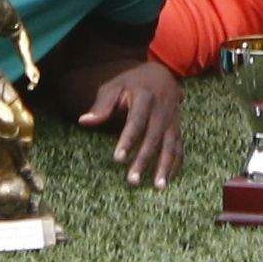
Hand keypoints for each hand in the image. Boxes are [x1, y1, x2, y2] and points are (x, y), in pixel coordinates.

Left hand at [81, 56, 181, 187]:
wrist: (161, 75)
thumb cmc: (131, 83)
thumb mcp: (114, 87)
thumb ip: (101, 105)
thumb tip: (83, 121)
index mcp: (145, 97)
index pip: (136, 121)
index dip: (128, 140)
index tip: (118, 159)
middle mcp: (162, 109)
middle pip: (153, 137)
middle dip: (144, 160)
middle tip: (132, 181)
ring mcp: (173, 120)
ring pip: (171, 145)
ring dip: (165, 166)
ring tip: (158, 187)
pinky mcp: (178, 128)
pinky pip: (179, 148)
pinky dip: (175, 164)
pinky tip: (168, 180)